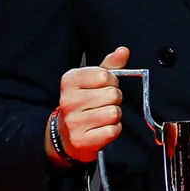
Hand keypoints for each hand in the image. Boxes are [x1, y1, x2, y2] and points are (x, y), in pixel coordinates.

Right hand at [49, 47, 130, 165]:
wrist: (66, 134)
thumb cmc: (83, 103)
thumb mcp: (92, 81)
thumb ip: (110, 65)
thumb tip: (123, 51)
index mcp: (69, 81)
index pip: (104, 75)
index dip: (111, 81)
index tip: (104, 87)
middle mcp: (68, 100)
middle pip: (112, 94)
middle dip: (114, 99)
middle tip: (104, 103)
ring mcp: (74, 122)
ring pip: (114, 113)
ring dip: (114, 115)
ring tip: (103, 116)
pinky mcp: (82, 140)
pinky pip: (113, 131)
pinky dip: (113, 130)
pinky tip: (103, 128)